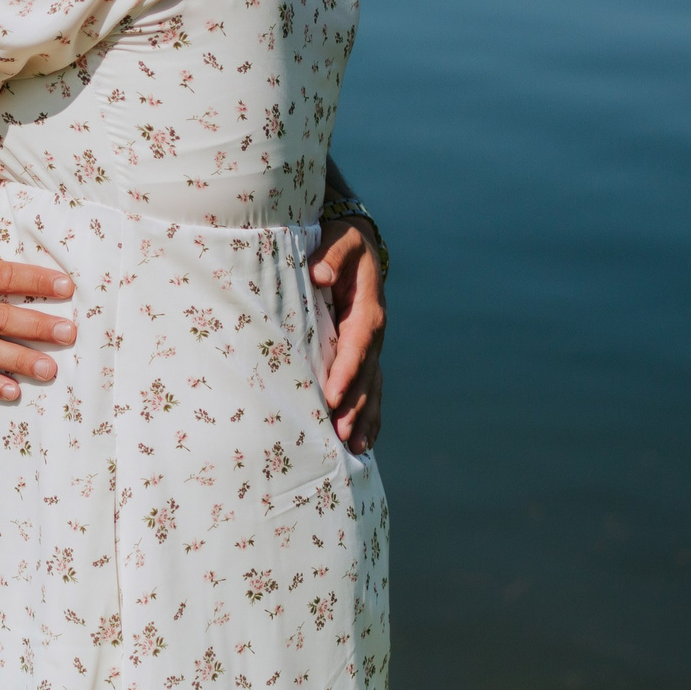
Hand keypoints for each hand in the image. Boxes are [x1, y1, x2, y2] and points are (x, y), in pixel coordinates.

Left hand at [310, 218, 384, 451]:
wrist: (358, 244)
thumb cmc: (343, 243)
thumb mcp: (340, 241)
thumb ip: (330, 256)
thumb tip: (318, 275)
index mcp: (367, 310)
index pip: (355, 347)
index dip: (345, 372)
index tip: (332, 396)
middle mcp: (373, 333)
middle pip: (366, 376)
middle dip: (354, 406)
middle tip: (341, 435)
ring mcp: (371, 346)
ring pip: (370, 387)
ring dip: (364, 417)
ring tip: (356, 448)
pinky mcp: (364, 353)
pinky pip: (370, 386)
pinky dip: (370, 414)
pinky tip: (364, 441)